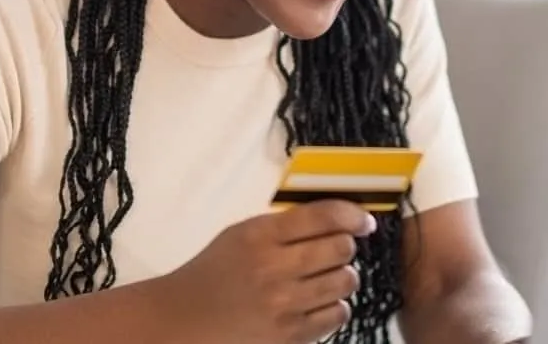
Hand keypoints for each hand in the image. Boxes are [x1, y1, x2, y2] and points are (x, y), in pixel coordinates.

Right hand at [160, 200, 376, 343]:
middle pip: (340, 248)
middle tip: (336, 250)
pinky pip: (336, 315)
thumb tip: (334, 220)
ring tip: (328, 277)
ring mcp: (284, 305)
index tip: (365, 221)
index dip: (352, 215)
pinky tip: (319, 303)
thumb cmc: (213, 272)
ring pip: (344, 281)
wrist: (182, 320)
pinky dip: (335, 306)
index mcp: (260, 235)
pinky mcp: (289, 337)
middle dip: (344, 247)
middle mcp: (275, 268)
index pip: (322, 215)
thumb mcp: (241, 235)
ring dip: (343, 276)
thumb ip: (282, 227)